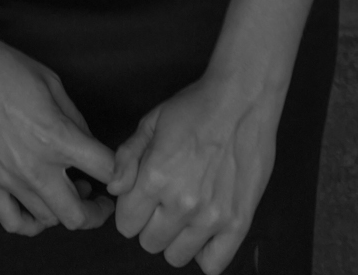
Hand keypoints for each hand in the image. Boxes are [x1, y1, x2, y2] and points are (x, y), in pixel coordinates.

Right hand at [0, 30, 118, 236]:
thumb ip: (74, 119)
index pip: (106, 170)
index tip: (121, 172)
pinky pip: (12, 222)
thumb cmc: (6, 67)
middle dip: (97, 212)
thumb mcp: (53, 84)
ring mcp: (8, 180)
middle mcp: (36, 167)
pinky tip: (38, 210)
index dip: (121, 173)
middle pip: (78, 215)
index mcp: (58, 137)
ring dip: (65, 211)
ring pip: (47, 220)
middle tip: (101, 200)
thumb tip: (86, 143)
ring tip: (70, 193)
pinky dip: (31, 224)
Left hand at [106, 73, 283, 270]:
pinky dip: (205, 252)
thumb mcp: (151, 121)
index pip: (126, 224)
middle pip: (149, 243)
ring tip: (187, 212)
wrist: (242, 99)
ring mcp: (212, 216)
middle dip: (152, 223)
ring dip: (177, 238)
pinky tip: (205, 231)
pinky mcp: (239, 222)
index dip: (131, 209)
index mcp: (156, 176)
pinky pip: (214, 264)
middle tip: (166, 199)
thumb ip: (126, 157)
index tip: (143, 196)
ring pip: (177, 256)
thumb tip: (114, 190)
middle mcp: (182, 202)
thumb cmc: (195, 107)